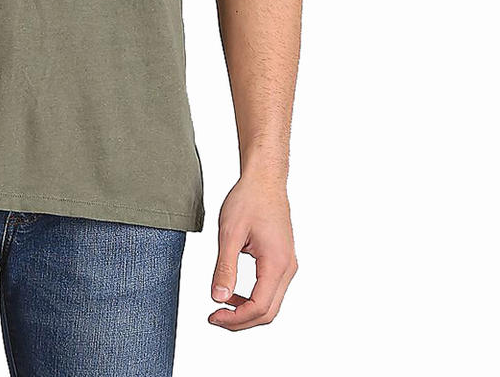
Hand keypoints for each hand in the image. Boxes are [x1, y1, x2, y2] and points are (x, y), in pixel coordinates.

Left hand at [209, 176, 297, 329]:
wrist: (264, 180)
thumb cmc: (248, 199)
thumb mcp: (229, 233)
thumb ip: (225, 268)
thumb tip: (218, 298)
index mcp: (276, 263)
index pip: (259, 307)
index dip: (235, 318)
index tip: (212, 316)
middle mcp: (287, 268)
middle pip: (268, 312)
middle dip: (241, 321)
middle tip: (215, 318)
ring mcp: (287, 265)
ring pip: (271, 303)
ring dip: (247, 311)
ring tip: (221, 306)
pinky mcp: (282, 260)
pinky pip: (270, 289)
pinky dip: (253, 298)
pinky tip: (234, 292)